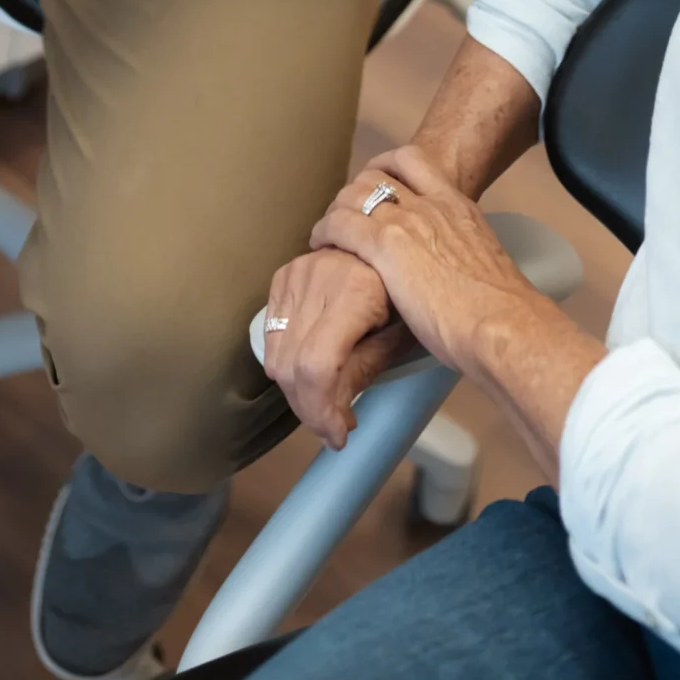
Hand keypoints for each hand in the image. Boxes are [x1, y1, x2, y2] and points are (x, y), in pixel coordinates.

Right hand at [260, 248, 419, 449]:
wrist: (398, 242)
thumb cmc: (407, 294)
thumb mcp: (397, 336)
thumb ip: (361, 374)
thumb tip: (331, 418)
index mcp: (355, 292)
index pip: (316, 366)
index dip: (320, 410)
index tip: (337, 437)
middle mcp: (320, 276)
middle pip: (291, 365)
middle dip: (308, 408)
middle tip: (331, 426)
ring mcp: (298, 271)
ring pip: (275, 354)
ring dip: (296, 389)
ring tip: (324, 400)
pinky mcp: (285, 274)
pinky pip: (271, 333)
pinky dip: (286, 361)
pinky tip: (311, 369)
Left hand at [310, 145, 556, 381]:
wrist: (504, 324)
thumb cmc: (503, 313)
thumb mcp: (484, 266)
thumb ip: (464, 258)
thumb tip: (458, 278)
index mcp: (458, 206)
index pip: (414, 161)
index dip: (385, 166)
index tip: (375, 184)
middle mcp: (430, 204)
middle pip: (376, 175)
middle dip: (355, 191)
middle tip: (346, 215)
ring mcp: (407, 222)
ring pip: (354, 195)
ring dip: (337, 209)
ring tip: (328, 232)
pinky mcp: (385, 247)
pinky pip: (341, 225)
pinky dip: (326, 231)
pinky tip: (320, 245)